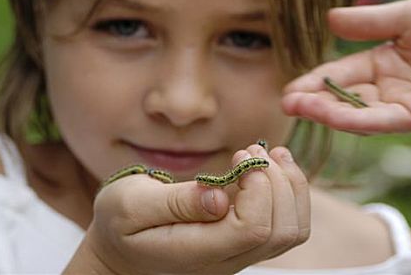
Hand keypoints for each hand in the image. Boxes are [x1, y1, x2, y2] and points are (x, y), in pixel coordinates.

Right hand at [70, 145, 308, 274]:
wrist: (120, 251)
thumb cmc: (119, 225)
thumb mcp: (130, 206)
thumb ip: (175, 203)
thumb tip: (220, 198)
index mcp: (199, 252)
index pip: (255, 229)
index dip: (260, 189)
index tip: (239, 158)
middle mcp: (227, 260)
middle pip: (283, 231)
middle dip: (280, 182)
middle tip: (252, 151)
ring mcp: (238, 254)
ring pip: (291, 231)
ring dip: (290, 187)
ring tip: (269, 154)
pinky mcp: (241, 242)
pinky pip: (282, 224)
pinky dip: (287, 192)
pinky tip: (269, 166)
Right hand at [282, 0, 410, 133]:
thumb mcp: (407, 16)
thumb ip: (368, 22)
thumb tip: (329, 19)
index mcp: (383, 64)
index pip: (341, 75)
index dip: (315, 82)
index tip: (290, 88)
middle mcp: (389, 88)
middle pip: (343, 99)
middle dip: (313, 102)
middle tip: (286, 103)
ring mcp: (403, 105)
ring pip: (356, 114)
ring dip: (326, 112)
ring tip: (297, 107)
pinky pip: (381, 120)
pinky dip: (353, 119)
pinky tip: (328, 114)